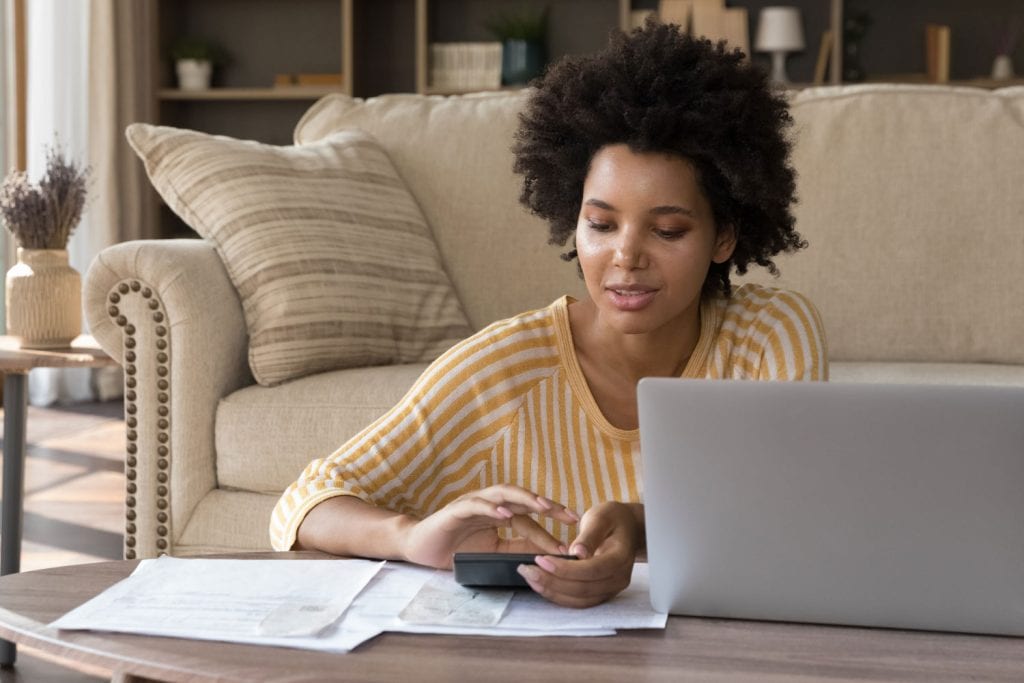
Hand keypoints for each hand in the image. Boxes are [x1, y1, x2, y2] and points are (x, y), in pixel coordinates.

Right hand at [399, 484, 579, 568]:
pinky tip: (506, 513)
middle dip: (547, 505)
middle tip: (570, 515)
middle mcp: (489, 503)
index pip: (530, 514)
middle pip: (522, 498)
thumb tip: (549, 554)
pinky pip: (476, 505)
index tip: (576, 529)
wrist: (419, 548)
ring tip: (544, 507)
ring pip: (502, 494)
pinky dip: (492, 507)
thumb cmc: (455, 548)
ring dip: (524, 499)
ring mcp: (472, 503)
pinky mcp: (455, 510)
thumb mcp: (493, 551)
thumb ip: (517, 549)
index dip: (551, 520)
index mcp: (499, 512)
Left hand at [516, 501, 642, 607]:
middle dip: (552, 582)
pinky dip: (558, 595)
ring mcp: (611, 589)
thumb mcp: (601, 517)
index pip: (592, 570)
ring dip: (552, 591)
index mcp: (621, 557)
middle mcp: (619, 578)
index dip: (565, 569)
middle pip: (583, 589)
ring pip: (579, 600)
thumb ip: (590, 534)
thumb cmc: (612, 518)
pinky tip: (541, 584)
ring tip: (529, 577)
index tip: (540, 559)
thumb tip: (577, 553)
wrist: (628, 529)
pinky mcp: (602, 593)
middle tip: (526, 570)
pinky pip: (579, 601)